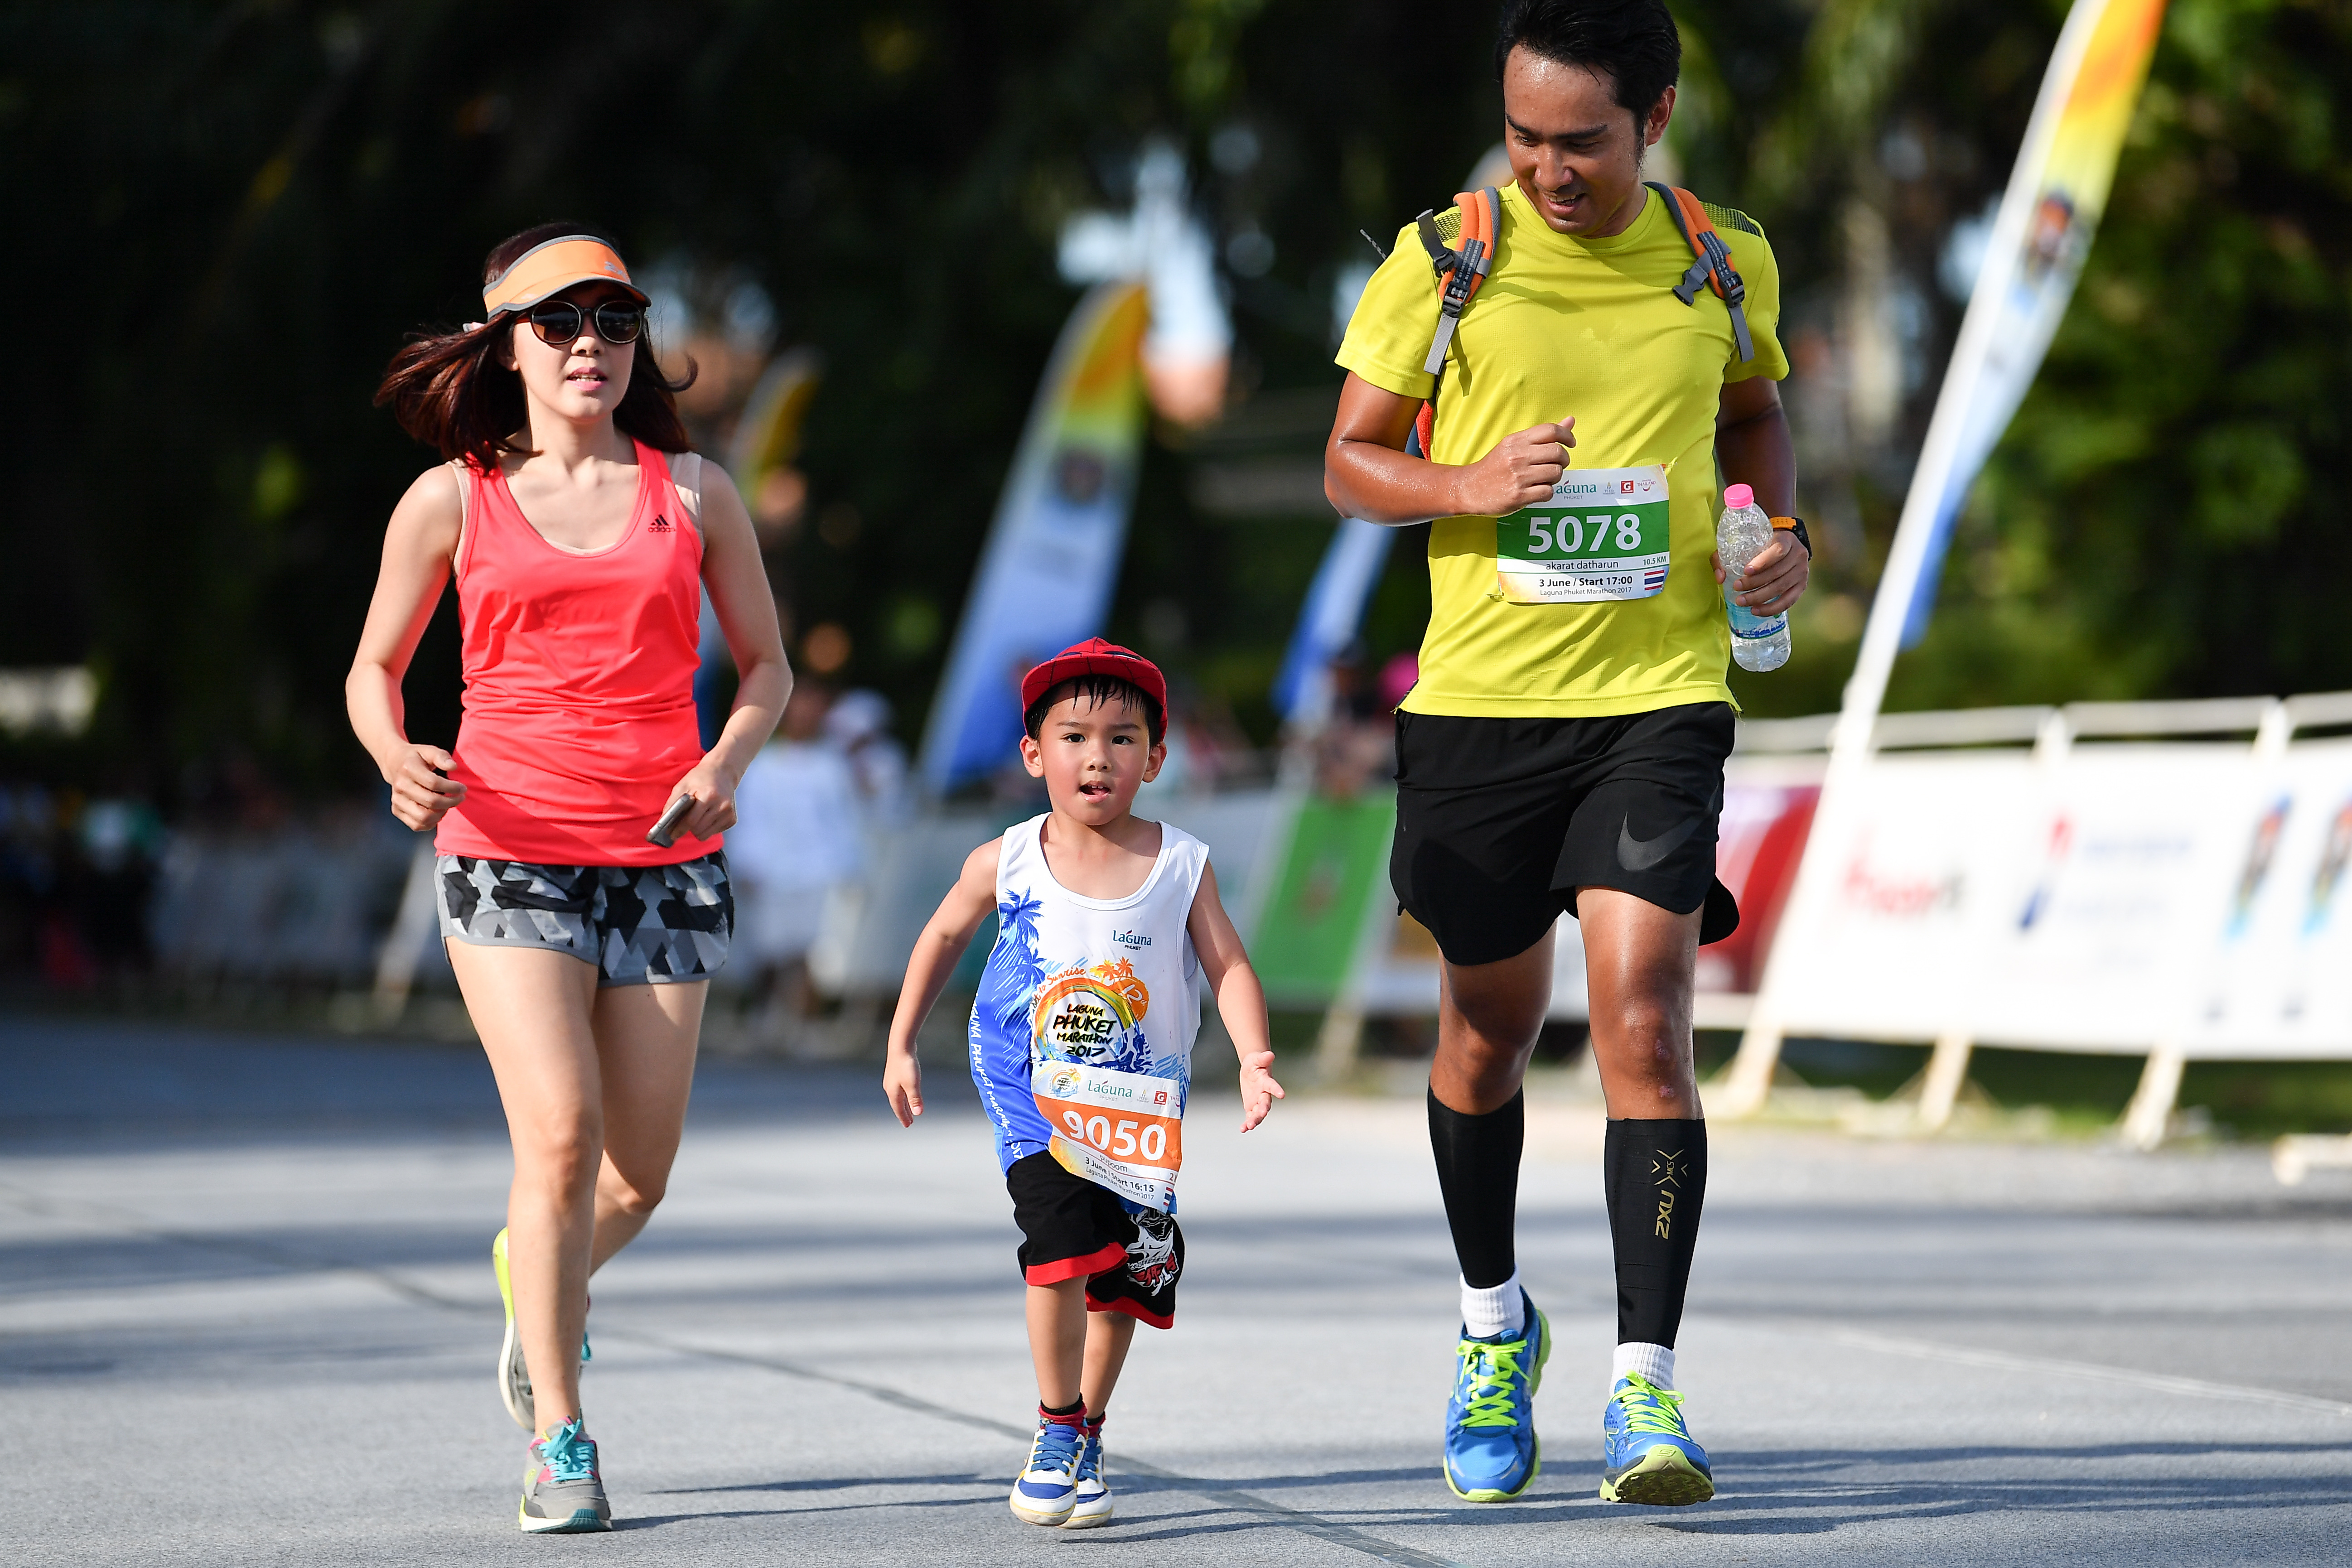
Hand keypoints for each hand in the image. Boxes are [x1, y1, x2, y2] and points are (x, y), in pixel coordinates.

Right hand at [383, 744, 464, 831]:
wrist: (394, 764)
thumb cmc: (417, 758)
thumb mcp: (429, 750)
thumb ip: (442, 756)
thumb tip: (453, 766)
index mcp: (408, 769)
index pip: (433, 783)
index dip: (452, 788)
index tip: (463, 788)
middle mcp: (400, 786)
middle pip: (430, 801)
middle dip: (451, 801)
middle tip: (460, 797)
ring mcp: (396, 800)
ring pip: (423, 817)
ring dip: (442, 814)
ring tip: (449, 805)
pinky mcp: (396, 810)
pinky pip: (416, 825)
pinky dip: (431, 823)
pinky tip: (438, 813)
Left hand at [664, 755, 740, 842]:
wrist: (722, 771)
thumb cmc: (701, 778)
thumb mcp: (682, 786)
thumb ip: (672, 804)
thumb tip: (663, 823)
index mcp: (709, 795)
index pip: (691, 821)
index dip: (679, 829)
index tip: (671, 836)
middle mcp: (722, 806)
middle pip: (698, 830)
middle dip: (688, 828)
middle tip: (684, 820)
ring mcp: (729, 814)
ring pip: (706, 834)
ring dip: (697, 829)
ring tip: (697, 816)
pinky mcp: (732, 819)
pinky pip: (714, 833)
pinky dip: (707, 827)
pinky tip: (707, 815)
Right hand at [884, 1049, 923, 1127]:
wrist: (900, 1046)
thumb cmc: (906, 1065)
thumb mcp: (913, 1084)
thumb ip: (915, 1099)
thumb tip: (918, 1114)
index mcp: (893, 1092)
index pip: (898, 1109)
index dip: (904, 1118)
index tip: (908, 1125)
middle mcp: (890, 1087)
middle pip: (897, 1104)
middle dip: (904, 1113)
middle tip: (909, 1121)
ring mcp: (892, 1080)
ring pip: (898, 1096)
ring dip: (904, 1104)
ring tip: (909, 1110)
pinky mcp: (895, 1072)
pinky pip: (900, 1088)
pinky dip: (904, 1095)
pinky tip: (907, 1092)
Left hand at [1237, 1050, 1284, 1131]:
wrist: (1252, 1068)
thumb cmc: (1255, 1062)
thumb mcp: (1256, 1059)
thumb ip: (1263, 1058)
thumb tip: (1270, 1054)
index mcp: (1266, 1082)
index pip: (1272, 1086)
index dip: (1277, 1089)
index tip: (1282, 1094)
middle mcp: (1264, 1094)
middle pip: (1265, 1104)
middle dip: (1262, 1109)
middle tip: (1260, 1114)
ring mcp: (1258, 1102)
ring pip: (1258, 1113)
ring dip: (1254, 1120)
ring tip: (1249, 1126)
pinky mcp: (1251, 1107)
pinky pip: (1250, 1117)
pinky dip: (1247, 1123)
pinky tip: (1243, 1129)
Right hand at [1453, 419, 1575, 516]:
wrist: (1468, 489)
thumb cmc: (1494, 467)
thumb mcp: (1514, 445)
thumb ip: (1542, 436)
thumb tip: (1570, 421)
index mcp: (1516, 441)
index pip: (1551, 430)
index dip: (1567, 436)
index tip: (1571, 444)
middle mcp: (1517, 456)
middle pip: (1557, 453)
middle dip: (1564, 460)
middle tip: (1556, 465)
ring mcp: (1518, 476)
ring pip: (1556, 473)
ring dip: (1555, 477)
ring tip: (1543, 479)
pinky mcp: (1518, 495)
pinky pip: (1548, 492)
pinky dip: (1546, 493)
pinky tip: (1536, 491)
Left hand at [1711, 533, 1809, 618]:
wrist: (1783, 546)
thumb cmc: (1760, 545)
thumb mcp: (1744, 543)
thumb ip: (1726, 557)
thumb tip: (1720, 577)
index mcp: (1786, 540)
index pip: (1778, 551)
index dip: (1763, 562)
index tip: (1746, 571)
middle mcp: (1798, 555)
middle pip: (1777, 572)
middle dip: (1755, 583)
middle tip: (1736, 588)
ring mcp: (1802, 572)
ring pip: (1781, 587)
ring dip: (1760, 597)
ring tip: (1741, 601)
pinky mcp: (1801, 586)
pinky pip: (1788, 601)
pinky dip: (1771, 608)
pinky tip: (1755, 610)